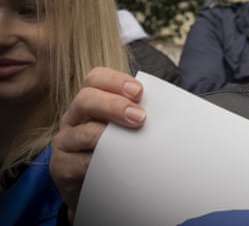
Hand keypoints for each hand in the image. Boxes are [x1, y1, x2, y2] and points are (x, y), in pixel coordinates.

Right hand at [50, 67, 146, 216]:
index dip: (115, 81)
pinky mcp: (62, 167)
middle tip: (139, 116)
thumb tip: (166, 109)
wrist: (97, 188)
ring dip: (109, 135)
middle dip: (114, 105)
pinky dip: (101, 162)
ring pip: (83, 132)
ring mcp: (65, 142)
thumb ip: (136, 113)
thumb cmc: (116, 149)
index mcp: (90, 101)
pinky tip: (118, 164)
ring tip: (131, 140)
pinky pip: (80, 163)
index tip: (139, 91)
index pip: (95, 79)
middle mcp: (74, 118)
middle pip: (85, 99)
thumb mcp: (124, 127)